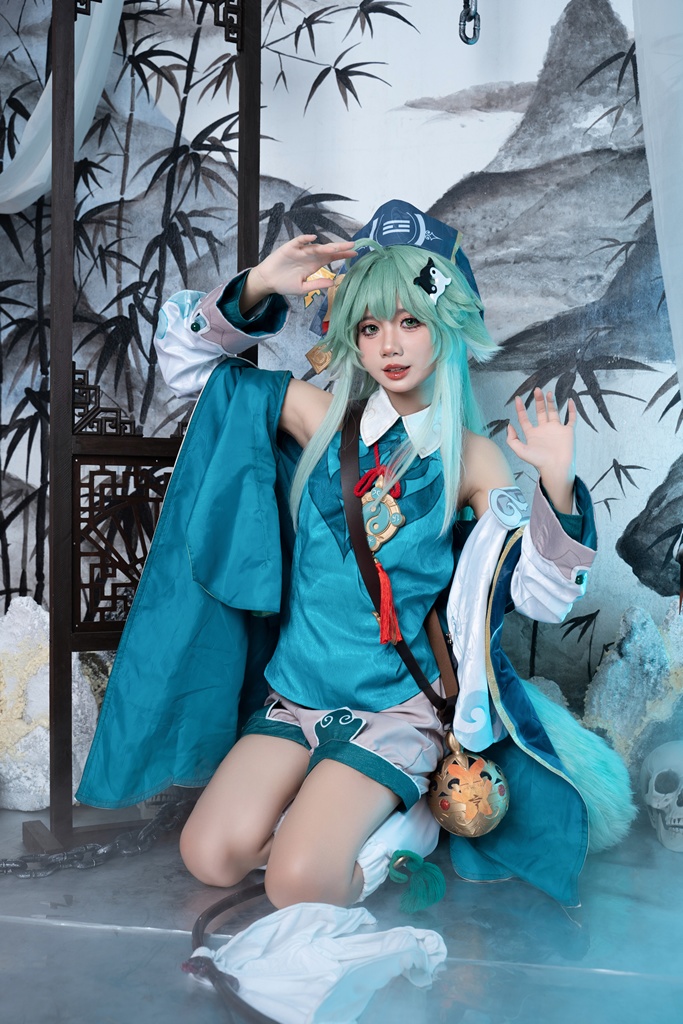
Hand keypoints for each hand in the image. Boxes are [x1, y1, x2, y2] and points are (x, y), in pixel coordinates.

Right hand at [241, 235, 356, 311]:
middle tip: (352, 244)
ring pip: (315, 246)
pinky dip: (305, 239)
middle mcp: (309, 256)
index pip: (332, 258)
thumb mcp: (303, 288)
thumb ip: (317, 285)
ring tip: (337, 247)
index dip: (343, 255)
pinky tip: (313, 238)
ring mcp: (300, 251)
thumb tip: (333, 284)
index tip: (355, 253)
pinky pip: (298, 241)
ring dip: (326, 246)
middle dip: (339, 248)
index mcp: (314, 265)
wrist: (268, 281)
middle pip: (327, 250)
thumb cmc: (285, 284)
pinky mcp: (289, 248)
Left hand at [506, 389, 575, 512]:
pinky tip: (570, 401)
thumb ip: (512, 439)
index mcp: (532, 434)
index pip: (525, 419)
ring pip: (554, 412)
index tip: (518, 398)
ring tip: (548, 393)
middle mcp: (544, 430)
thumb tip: (509, 425)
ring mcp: (556, 430)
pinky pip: (571, 418)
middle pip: (540, 412)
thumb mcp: (520, 451)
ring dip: (551, 402)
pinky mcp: (567, 432)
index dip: (520, 409)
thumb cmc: (538, 461)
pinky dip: (571, 410)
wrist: (556, 467)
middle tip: (536, 390)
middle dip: (538, 401)